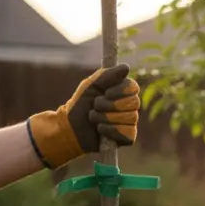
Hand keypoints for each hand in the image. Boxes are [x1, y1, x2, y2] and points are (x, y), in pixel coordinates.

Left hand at [26, 64, 140, 168]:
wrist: (71, 127)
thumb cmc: (80, 105)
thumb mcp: (89, 86)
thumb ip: (107, 75)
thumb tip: (126, 67)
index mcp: (121, 92)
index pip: (133, 87)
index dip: (120, 90)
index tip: (106, 93)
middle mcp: (128, 106)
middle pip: (133, 103)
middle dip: (109, 105)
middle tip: (95, 106)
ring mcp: (129, 122)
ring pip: (128, 118)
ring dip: (105, 117)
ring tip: (94, 118)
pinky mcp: (127, 137)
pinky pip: (127, 133)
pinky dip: (109, 130)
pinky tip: (100, 130)